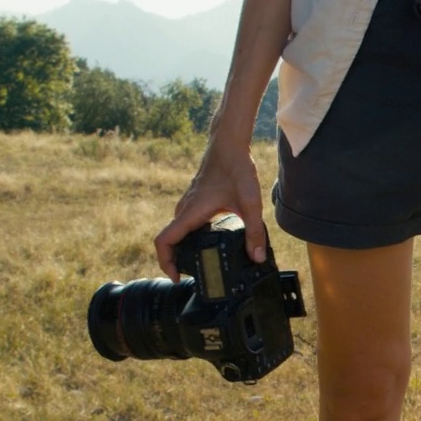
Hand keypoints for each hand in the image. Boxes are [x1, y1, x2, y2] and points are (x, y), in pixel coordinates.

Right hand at [154, 147, 267, 280]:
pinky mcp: (195, 201)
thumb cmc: (236, 169)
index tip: (177, 276)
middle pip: (170, 241)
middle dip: (177, 260)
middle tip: (196, 275)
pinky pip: (186, 224)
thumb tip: (257, 258)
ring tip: (205, 262)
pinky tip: (213, 242)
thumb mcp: (250, 203)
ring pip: (178, 232)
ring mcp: (188, 204)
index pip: (163, 241)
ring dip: (185, 249)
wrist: (229, 144)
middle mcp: (184, 209)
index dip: (165, 262)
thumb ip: (254, 232)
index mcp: (190, 212)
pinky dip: (192, 237)